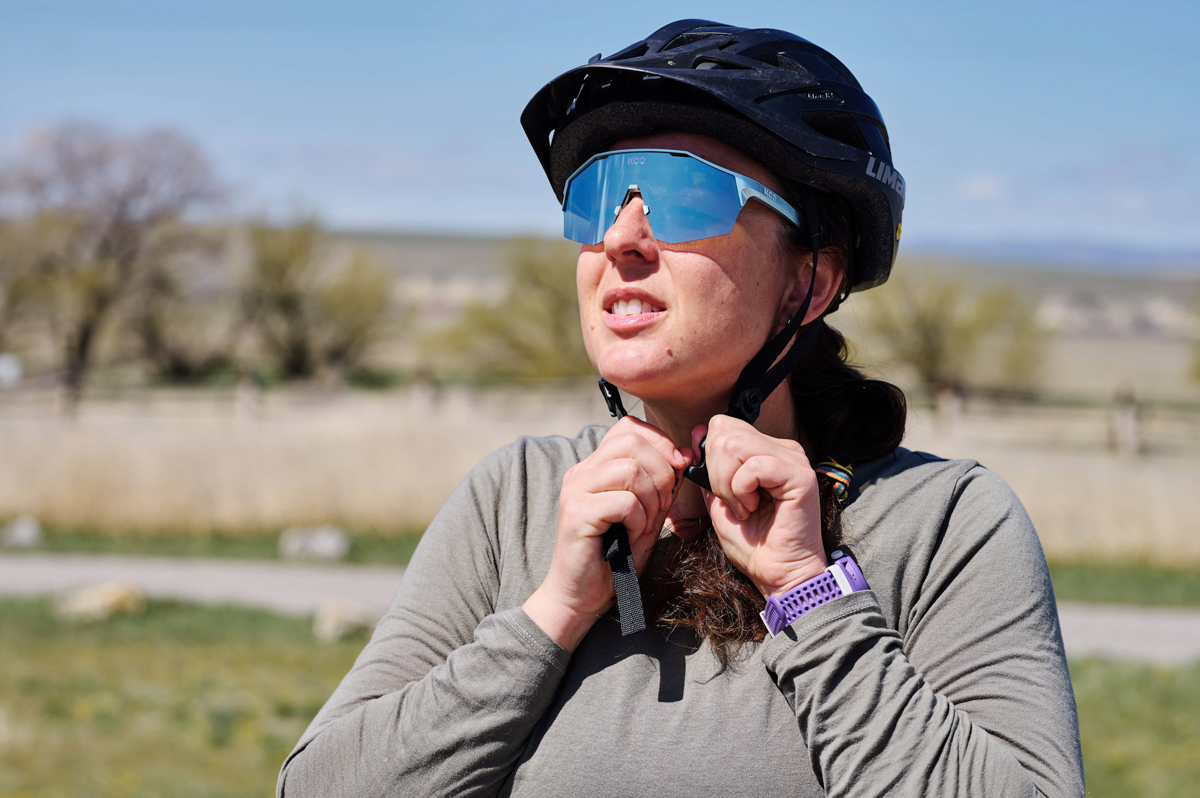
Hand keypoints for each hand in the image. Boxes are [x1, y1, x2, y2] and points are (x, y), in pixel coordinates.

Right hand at [525, 416, 689, 650]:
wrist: (582, 595)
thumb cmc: (616, 556)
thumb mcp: (646, 513)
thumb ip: (660, 484)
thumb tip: (683, 455)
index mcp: (596, 466)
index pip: (629, 428)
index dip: (660, 442)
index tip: (677, 468)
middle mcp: (582, 471)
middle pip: (632, 442)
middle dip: (661, 471)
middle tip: (662, 505)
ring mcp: (576, 490)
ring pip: (630, 470)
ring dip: (651, 500)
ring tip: (643, 525)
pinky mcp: (577, 512)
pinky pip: (625, 502)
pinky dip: (639, 521)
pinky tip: (630, 537)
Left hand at [693, 415, 826, 598]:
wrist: (778, 574)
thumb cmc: (752, 542)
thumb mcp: (719, 499)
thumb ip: (709, 468)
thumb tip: (697, 432)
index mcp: (765, 449)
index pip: (723, 425)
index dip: (709, 456)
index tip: (719, 491)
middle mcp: (782, 448)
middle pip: (725, 430)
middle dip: (715, 471)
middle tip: (733, 503)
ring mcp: (793, 459)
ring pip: (735, 445)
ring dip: (728, 483)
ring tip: (743, 507)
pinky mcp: (800, 476)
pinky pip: (754, 466)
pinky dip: (742, 490)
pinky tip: (753, 508)